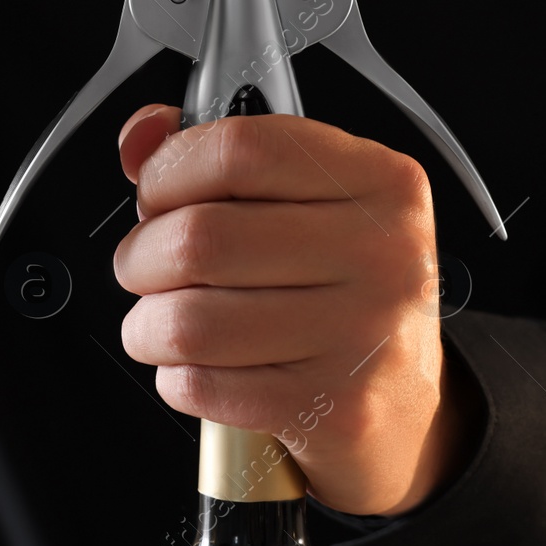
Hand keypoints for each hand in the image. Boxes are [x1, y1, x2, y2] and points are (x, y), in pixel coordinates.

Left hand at [113, 104, 484, 516]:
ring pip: (190, 321)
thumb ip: (218, 155)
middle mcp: (384, 252)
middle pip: (201, 238)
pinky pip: (206, 386)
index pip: (240, 149)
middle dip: (142, 257)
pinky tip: (200, 369)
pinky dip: (177, 379)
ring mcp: (365, 334)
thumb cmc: (341, 289)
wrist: (404, 403)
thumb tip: (141, 136)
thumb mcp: (309, 200)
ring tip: (161, 323)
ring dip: (148, 326)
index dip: (169, 170)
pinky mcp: (339, 409)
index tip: (157, 194)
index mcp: (380, 181)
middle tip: (145, 268)